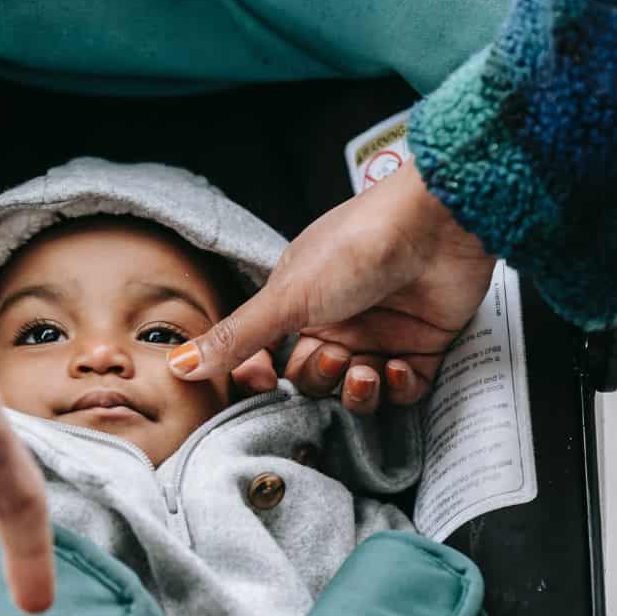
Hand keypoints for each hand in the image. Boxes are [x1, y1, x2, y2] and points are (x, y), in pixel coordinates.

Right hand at [169, 161, 494, 413]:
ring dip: (358, 391)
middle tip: (334, 358)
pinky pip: (403, 389)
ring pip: (357, 391)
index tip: (265, 385)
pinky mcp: (423, 345)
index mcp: (298, 303)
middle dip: (320, 380)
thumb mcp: (286, 297)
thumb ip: (236, 338)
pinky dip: (398, 388)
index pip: (270, 358)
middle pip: (314, 380)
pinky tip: (396, 368)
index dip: (265, 379)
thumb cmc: (358, 246)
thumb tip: (178, 365)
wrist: (438, 223)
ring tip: (366, 370)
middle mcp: (337, 319)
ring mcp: (381, 332)